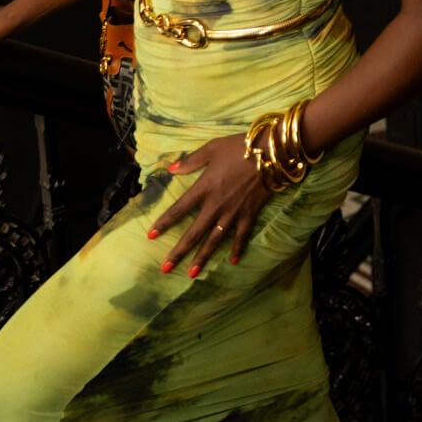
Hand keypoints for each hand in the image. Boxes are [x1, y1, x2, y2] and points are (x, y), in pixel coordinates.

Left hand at [147, 134, 270, 274]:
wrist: (270, 153)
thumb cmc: (239, 147)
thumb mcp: (211, 148)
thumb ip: (190, 161)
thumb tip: (170, 169)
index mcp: (204, 188)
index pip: (179, 209)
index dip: (164, 222)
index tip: (151, 236)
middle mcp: (215, 205)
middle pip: (194, 233)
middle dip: (178, 252)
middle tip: (165, 268)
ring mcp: (233, 212)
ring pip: (214, 240)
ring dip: (202, 258)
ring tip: (191, 274)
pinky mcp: (249, 214)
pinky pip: (241, 236)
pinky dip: (237, 249)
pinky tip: (232, 261)